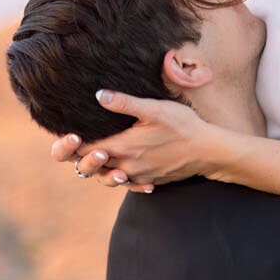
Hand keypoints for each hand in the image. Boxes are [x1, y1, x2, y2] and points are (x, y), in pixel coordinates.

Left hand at [51, 93, 219, 190]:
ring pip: (107, 178)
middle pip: (91, 168)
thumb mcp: (154, 109)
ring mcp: (138, 176)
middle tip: (77, 143)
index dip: (72, 144)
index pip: (85, 151)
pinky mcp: (150, 180)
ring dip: (99, 168)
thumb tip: (98, 95)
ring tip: (99, 154)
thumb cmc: (184, 127)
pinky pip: (127, 184)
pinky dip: (120, 177)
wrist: (210, 152)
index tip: (70, 134)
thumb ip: (125, 103)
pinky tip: (122, 168)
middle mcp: (127, 166)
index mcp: (123, 147)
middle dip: (81, 157)